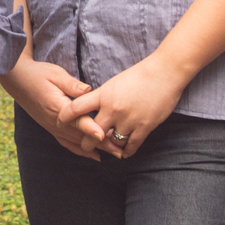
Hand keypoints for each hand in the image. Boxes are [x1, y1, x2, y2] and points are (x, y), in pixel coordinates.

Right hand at [1, 59, 104, 158]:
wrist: (18, 80)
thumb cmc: (39, 74)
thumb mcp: (55, 74)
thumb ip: (72, 84)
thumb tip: (88, 90)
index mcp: (57, 106)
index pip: (77, 120)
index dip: (91, 128)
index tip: (104, 135)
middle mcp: (54, 121)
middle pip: (81, 135)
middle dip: (101, 144)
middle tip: (120, 150)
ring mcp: (52, 127)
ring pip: (76, 142)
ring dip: (95, 149)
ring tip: (114, 154)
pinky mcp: (51, 128)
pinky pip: (67, 143)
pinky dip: (81, 151)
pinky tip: (95, 156)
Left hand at [58, 55, 188, 158]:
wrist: (165, 72)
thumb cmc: (140, 74)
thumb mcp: (115, 83)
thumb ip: (102, 97)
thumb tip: (91, 108)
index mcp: (103, 95)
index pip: (75, 109)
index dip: (64, 118)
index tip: (59, 123)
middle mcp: (113, 110)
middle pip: (91, 134)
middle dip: (86, 142)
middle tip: (85, 144)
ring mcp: (128, 120)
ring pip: (111, 143)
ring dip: (109, 147)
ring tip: (107, 148)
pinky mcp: (144, 127)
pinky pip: (130, 146)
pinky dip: (125, 151)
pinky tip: (123, 152)